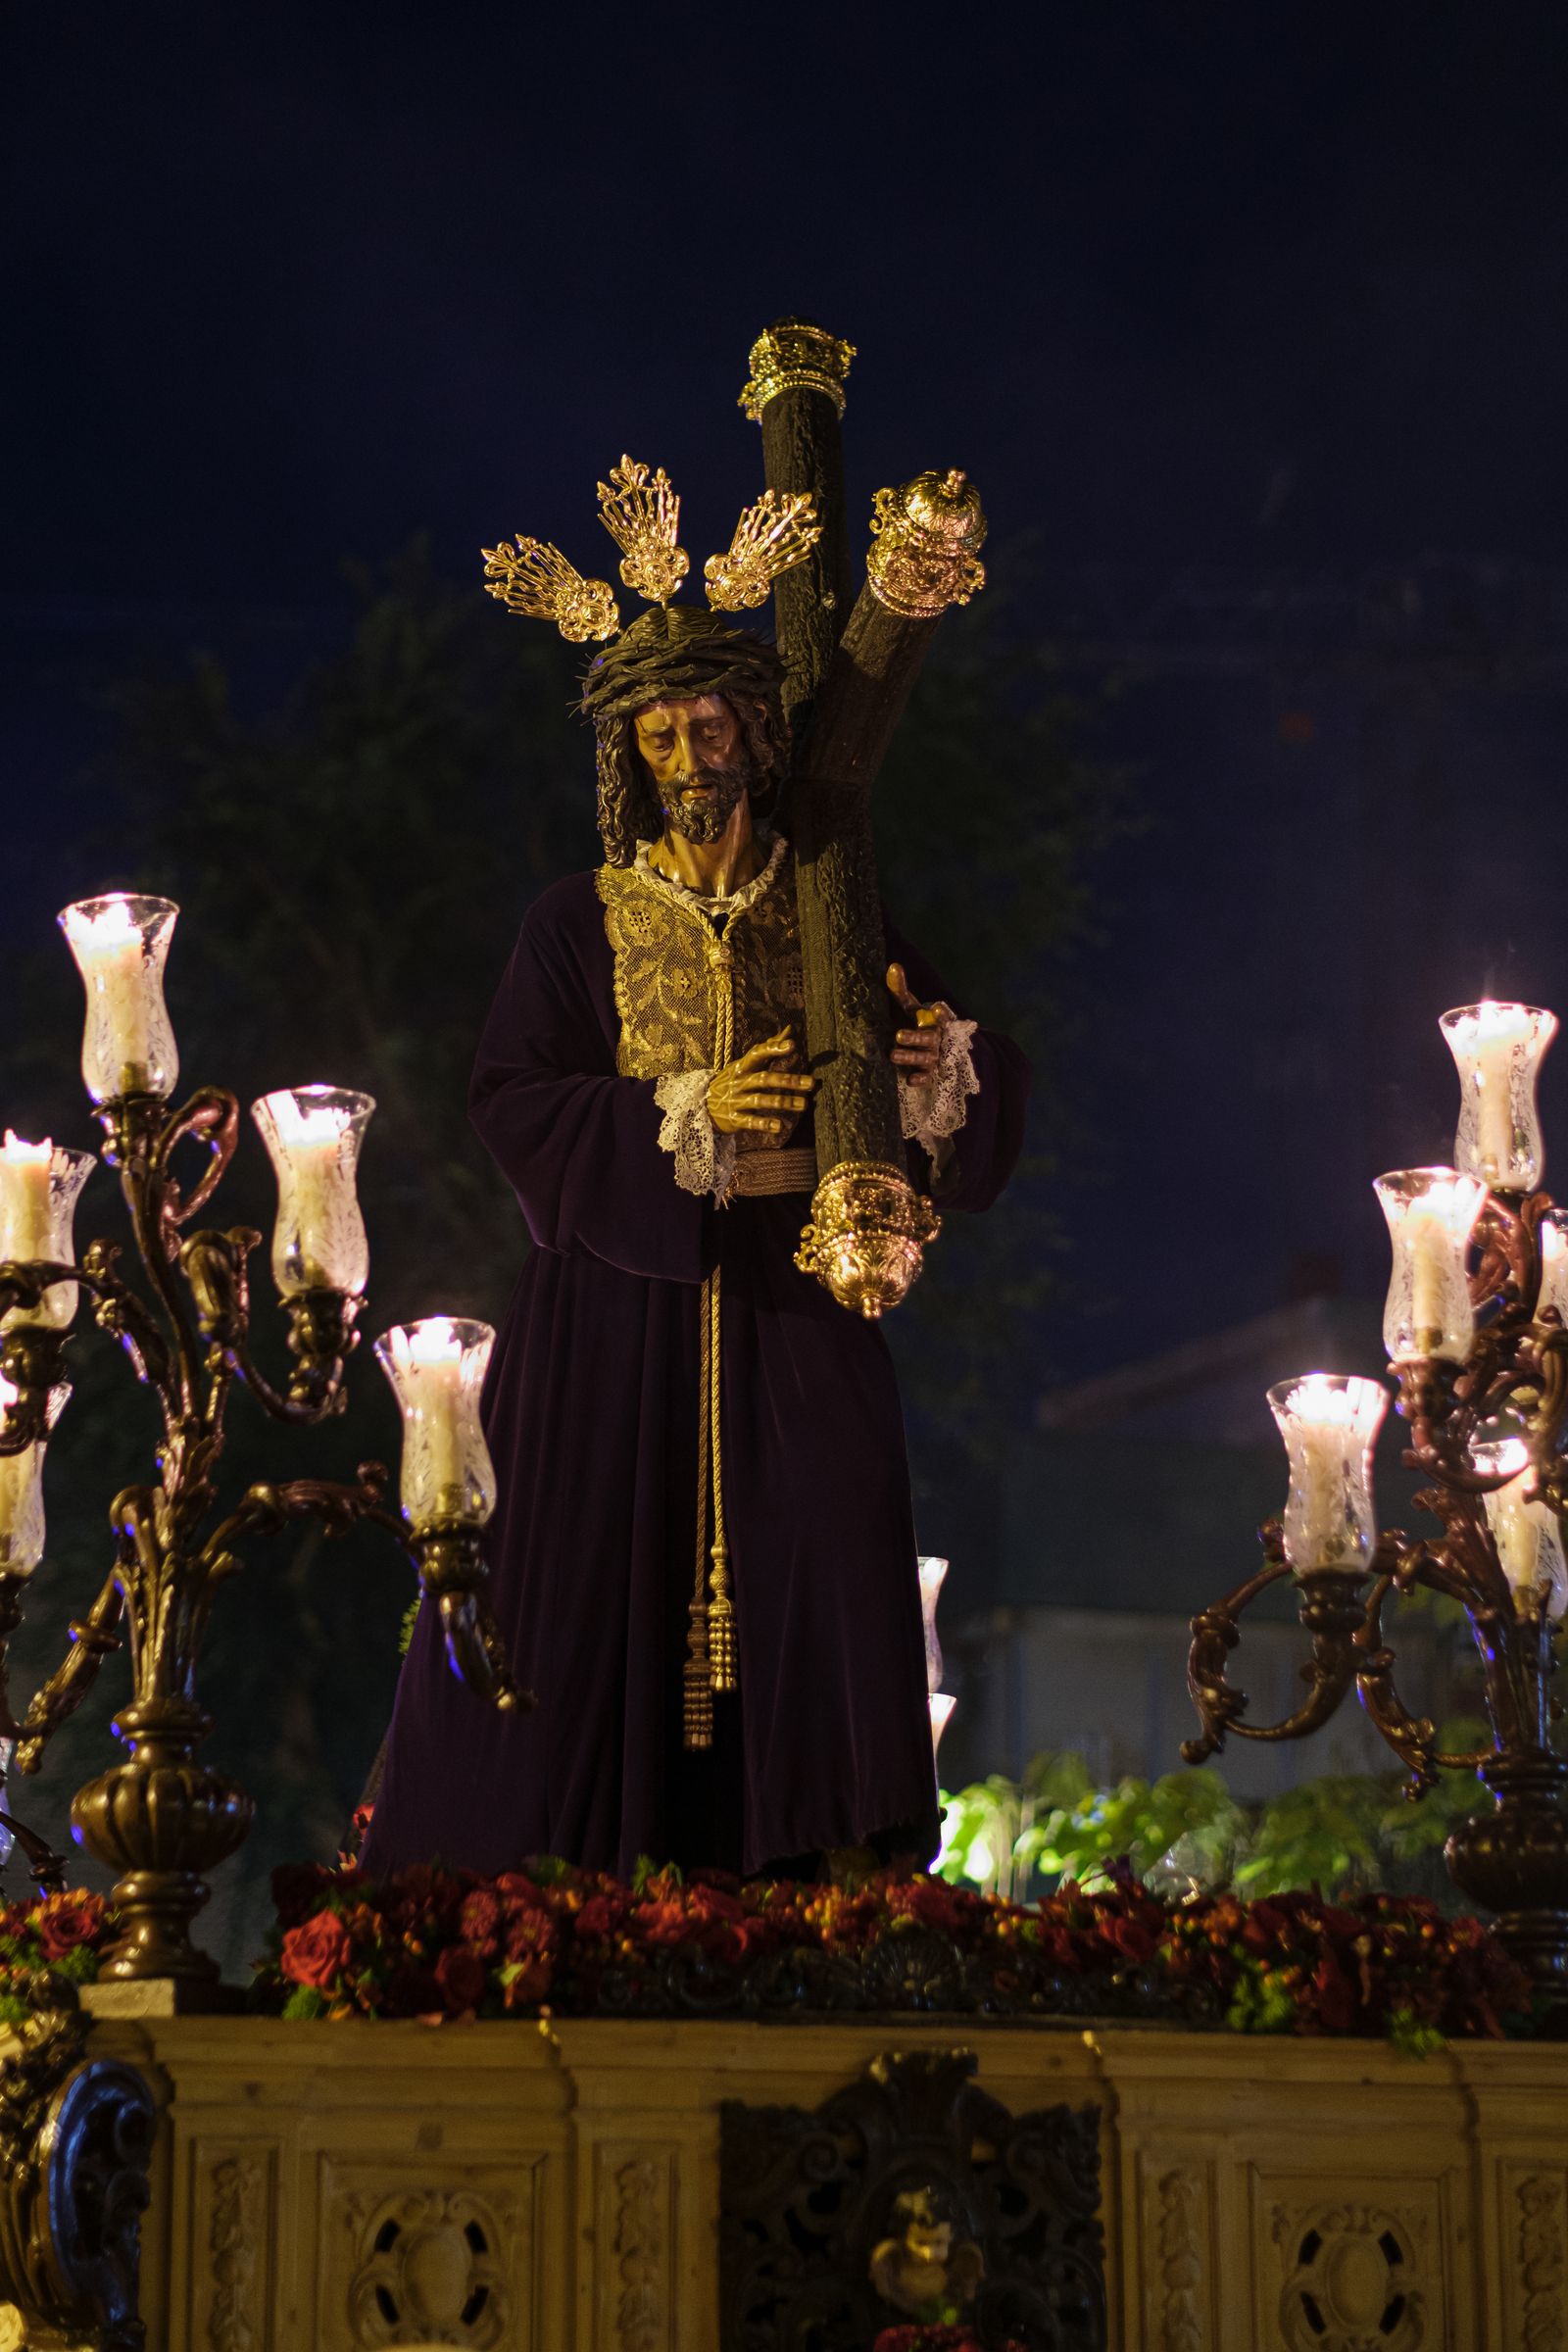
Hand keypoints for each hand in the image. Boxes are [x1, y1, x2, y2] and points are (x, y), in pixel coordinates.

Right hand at [708, 1030, 815, 1139]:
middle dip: (788, 1080)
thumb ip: (768, 1048)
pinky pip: (750, 1121)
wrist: (702, 1105)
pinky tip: (779, 1126)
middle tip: (811, 1083)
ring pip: (760, 1100)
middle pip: (764, 1079)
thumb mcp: (745, 1063)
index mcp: (742, 1066)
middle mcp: (739, 1082)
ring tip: (804, 1104)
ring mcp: (735, 1100)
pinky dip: (764, 1124)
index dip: (773, 1049)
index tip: (792, 1045)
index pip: (757, 1054)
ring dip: (783, 1102)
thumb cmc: (731, 1081)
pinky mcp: (733, 1119)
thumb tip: (789, 1029)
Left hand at [887, 964, 949, 1083]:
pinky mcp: (929, 1074)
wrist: (936, 1051)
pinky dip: (920, 1079)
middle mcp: (937, 1039)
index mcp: (935, 1021)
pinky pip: (926, 1078)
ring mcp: (934, 1058)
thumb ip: (900, 990)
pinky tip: (910, 1080)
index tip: (934, 1008)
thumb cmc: (918, 1023)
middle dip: (915, 1037)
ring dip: (910, 1057)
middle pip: (928, 1039)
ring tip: (892, 1055)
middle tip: (899, 1035)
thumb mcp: (910, 1007)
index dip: (940, 1013)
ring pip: (924, 1058)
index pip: (941, 1016)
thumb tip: (893, 966)